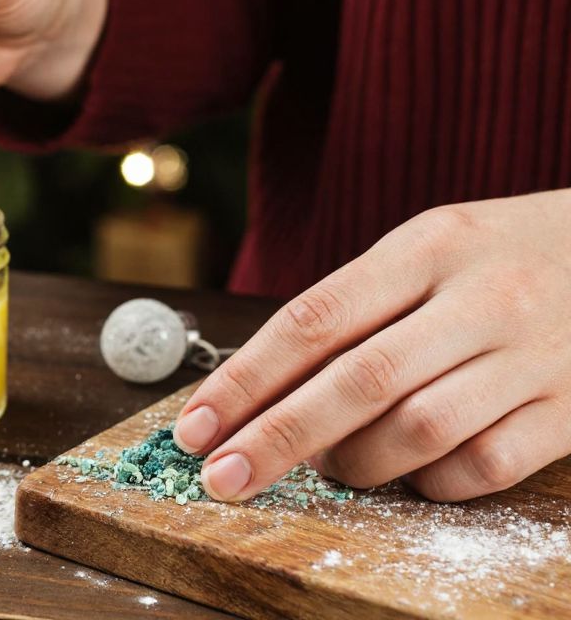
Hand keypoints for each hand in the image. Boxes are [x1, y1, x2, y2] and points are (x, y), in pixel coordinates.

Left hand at [175, 190, 570, 501]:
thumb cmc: (500, 255)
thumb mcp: (428, 247)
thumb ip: (354, 307)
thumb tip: (259, 390)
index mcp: (428, 246)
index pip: (314, 319)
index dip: (244, 379)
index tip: (195, 426)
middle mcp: (481, 298)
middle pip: (357, 382)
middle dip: (276, 438)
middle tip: (222, 477)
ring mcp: (533, 357)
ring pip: (418, 431)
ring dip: (355, 463)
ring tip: (331, 466)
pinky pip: (482, 467)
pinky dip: (430, 482)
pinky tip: (411, 472)